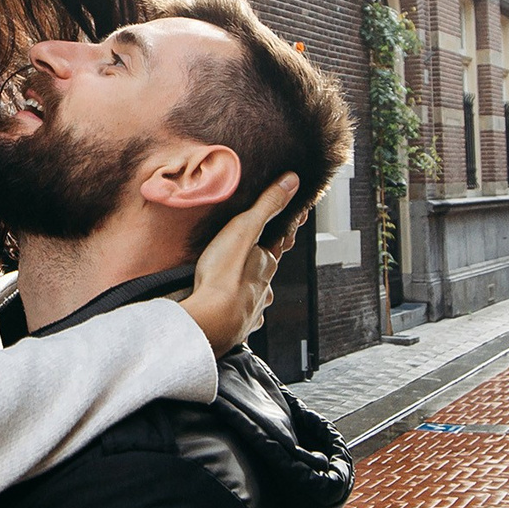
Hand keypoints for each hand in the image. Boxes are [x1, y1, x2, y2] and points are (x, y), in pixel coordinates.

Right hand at [179, 174, 301, 355]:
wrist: (211, 322)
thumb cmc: (224, 276)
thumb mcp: (245, 230)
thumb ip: (267, 205)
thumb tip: (292, 181)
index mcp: (266, 262)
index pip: (282, 239)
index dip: (288, 227)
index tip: (297, 216)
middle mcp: (265, 286)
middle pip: (268, 268)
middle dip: (266, 259)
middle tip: (264, 250)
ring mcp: (253, 307)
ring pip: (259, 294)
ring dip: (255, 287)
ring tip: (245, 282)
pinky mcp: (239, 325)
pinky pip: (245, 316)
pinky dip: (243, 311)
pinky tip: (236, 311)